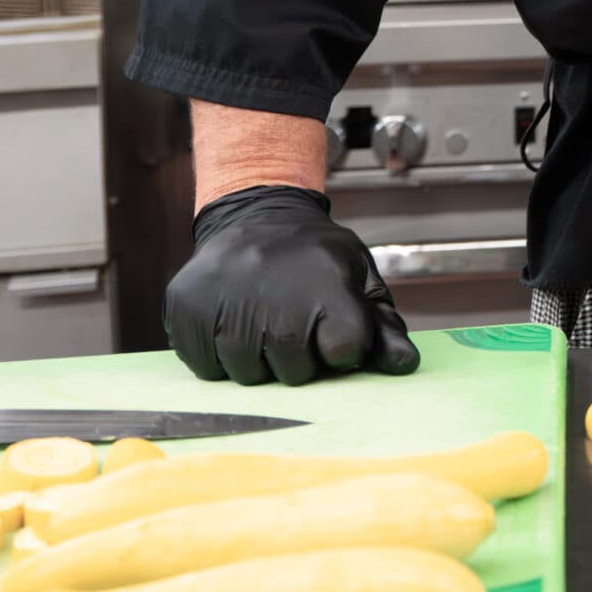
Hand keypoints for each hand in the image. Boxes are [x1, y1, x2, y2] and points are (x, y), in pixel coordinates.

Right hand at [163, 185, 419, 384]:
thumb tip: (406, 366)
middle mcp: (274, 294)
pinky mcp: (186, 309)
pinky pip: (208, 369)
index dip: (343, 349)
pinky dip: (220, 358)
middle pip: (295, 372)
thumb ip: (382, 325)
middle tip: (294, 326)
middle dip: (299, 360)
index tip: (337, 334)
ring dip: (258, 361)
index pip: (344, 349)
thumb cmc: (314, 257)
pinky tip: (233, 323)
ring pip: (247, 375)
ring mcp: (224, 302)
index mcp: (327, 284)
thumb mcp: (357, 276)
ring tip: (262, 321)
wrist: (254, 215)